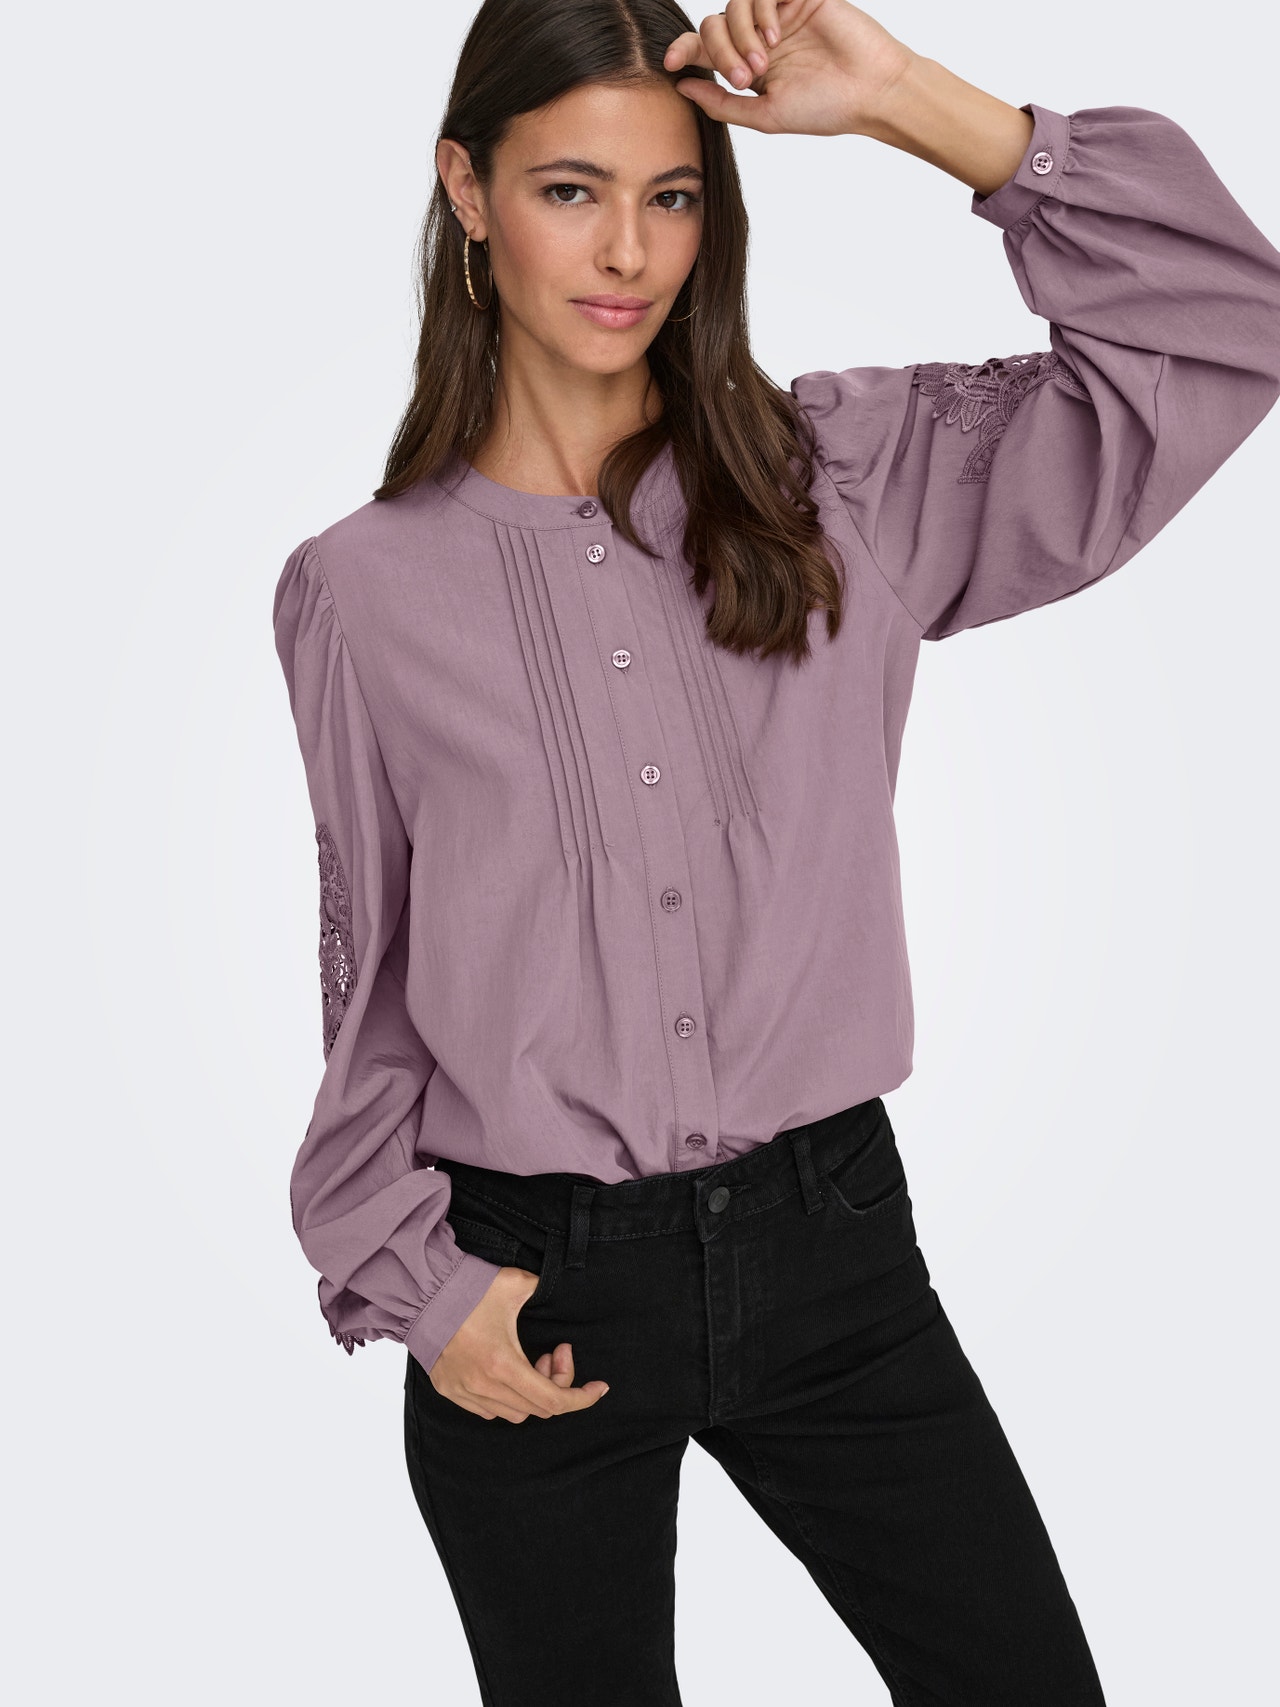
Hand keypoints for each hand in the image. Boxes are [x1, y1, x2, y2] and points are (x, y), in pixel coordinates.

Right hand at [429, 1264, 610, 1421]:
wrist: (421, 1294)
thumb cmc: (468, 1289)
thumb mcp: (516, 1284)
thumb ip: (543, 1288)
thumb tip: (559, 1286)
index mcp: (503, 1364)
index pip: (553, 1400)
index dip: (581, 1398)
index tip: (599, 1388)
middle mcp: (483, 1386)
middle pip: (538, 1408)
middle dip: (557, 1382)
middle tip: (555, 1352)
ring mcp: (464, 1392)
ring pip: (514, 1413)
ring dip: (532, 1392)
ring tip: (530, 1360)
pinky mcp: (449, 1391)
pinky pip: (488, 1410)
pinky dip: (507, 1397)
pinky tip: (508, 1370)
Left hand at [662, 0, 916, 135]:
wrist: (871, 90)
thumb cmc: (825, 108)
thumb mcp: (765, 116)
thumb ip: (722, 103)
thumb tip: (682, 87)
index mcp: (751, 65)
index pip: (706, 49)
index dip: (683, 51)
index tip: (670, 65)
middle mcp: (761, 36)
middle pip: (713, 25)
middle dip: (719, 51)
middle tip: (746, 78)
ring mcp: (779, 13)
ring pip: (732, 5)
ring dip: (739, 34)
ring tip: (764, 62)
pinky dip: (759, 11)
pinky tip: (777, 35)